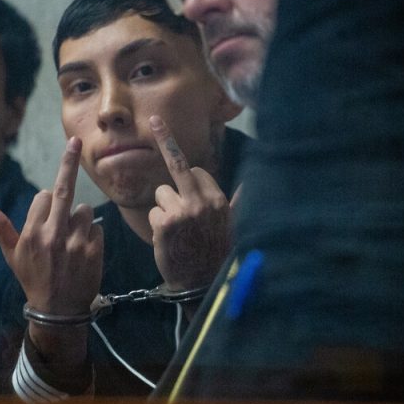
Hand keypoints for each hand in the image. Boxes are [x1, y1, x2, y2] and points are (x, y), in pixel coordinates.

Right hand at [0, 136, 102, 316]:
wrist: (58, 311)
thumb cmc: (33, 279)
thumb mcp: (12, 255)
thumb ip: (0, 227)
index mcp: (31, 233)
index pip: (43, 197)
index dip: (45, 204)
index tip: (45, 218)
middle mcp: (53, 235)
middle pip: (63, 189)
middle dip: (69, 162)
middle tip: (76, 141)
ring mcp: (76, 242)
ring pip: (83, 209)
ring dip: (79, 218)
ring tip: (72, 240)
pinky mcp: (94, 250)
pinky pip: (96, 226)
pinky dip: (91, 234)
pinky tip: (83, 250)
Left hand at [147, 115, 232, 291]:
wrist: (200, 283)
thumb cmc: (214, 253)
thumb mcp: (232, 225)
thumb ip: (238, 202)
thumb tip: (251, 185)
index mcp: (218, 199)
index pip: (195, 171)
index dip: (188, 178)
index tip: (179, 157)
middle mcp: (202, 201)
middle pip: (179, 166)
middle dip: (166, 140)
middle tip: (155, 119)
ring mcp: (182, 211)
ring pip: (161, 194)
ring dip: (164, 209)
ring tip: (176, 230)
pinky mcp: (164, 223)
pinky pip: (153, 211)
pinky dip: (156, 225)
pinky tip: (168, 239)